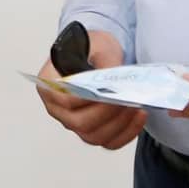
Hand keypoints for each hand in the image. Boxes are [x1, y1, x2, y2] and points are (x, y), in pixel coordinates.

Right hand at [34, 28, 146, 150]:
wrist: (98, 54)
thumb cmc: (91, 49)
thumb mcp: (98, 45)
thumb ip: (105, 62)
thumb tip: (114, 82)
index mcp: (50, 85)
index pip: (64, 101)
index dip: (86, 100)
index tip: (108, 93)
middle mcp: (58, 109)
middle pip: (80, 123)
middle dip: (107, 114)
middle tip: (126, 100)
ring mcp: (74, 123)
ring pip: (94, 136)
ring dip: (119, 125)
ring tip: (136, 107)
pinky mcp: (92, 130)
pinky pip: (109, 142)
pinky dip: (126, 133)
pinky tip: (138, 116)